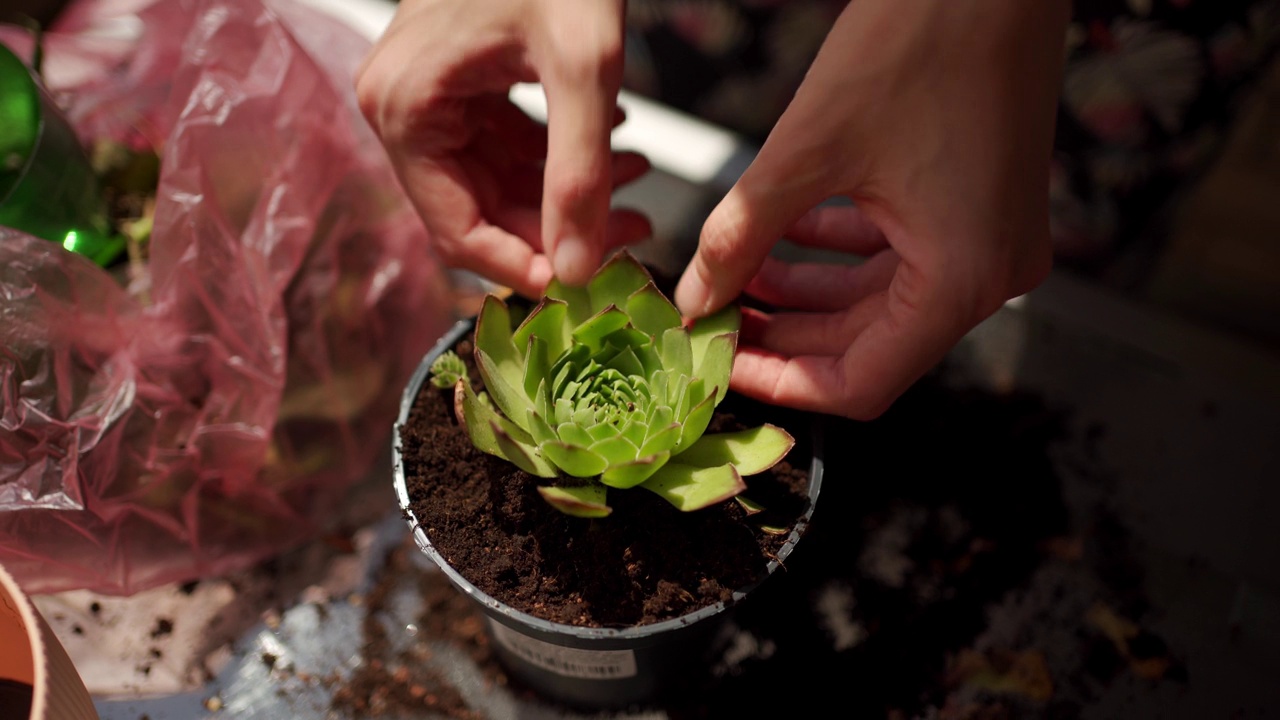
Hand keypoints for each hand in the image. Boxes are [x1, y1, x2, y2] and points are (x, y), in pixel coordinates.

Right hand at [355, 0, 651, 297]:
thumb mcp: (583, 68)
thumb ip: (579, 174)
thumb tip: (576, 270)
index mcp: (406, 110)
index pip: (456, 231)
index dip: (523, 266)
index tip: (587, 282)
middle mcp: (400, 108)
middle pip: (477, 211)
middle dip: (557, 229)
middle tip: (632, 230)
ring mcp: (426, 94)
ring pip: (496, 183)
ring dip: (568, 194)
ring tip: (640, 184)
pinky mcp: (458, 81)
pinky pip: (502, 145)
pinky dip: (558, 155)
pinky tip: (618, 145)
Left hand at [674, 0, 1069, 419]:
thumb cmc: (921, 41)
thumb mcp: (808, 151)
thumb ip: (743, 234)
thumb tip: (693, 297)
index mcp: (964, 279)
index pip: (860, 382)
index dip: (780, 383)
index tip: (718, 366)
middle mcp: (989, 274)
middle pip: (867, 344)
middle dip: (783, 335)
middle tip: (712, 319)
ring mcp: (988, 240)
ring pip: (876, 300)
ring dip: (803, 292)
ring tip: (731, 277)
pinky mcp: (976, 206)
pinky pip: (895, 254)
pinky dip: (834, 251)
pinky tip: (778, 234)